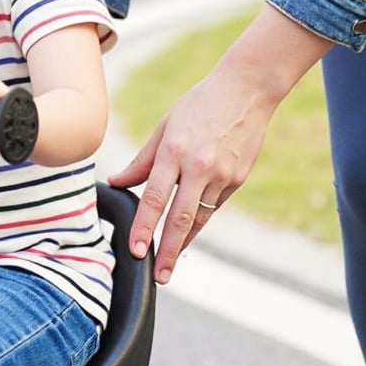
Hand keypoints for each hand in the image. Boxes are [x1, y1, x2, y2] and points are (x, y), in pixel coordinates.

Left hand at [108, 62, 276, 284]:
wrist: (247, 89)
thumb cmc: (199, 104)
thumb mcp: (165, 126)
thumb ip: (142, 160)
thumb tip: (118, 182)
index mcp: (174, 151)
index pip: (154, 198)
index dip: (143, 227)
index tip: (134, 250)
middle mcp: (199, 166)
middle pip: (180, 218)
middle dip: (167, 251)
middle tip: (159, 276)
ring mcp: (222, 175)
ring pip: (199, 218)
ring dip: (183, 243)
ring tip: (169, 264)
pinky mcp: (238, 179)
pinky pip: (213, 206)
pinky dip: (199, 221)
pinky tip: (187, 234)